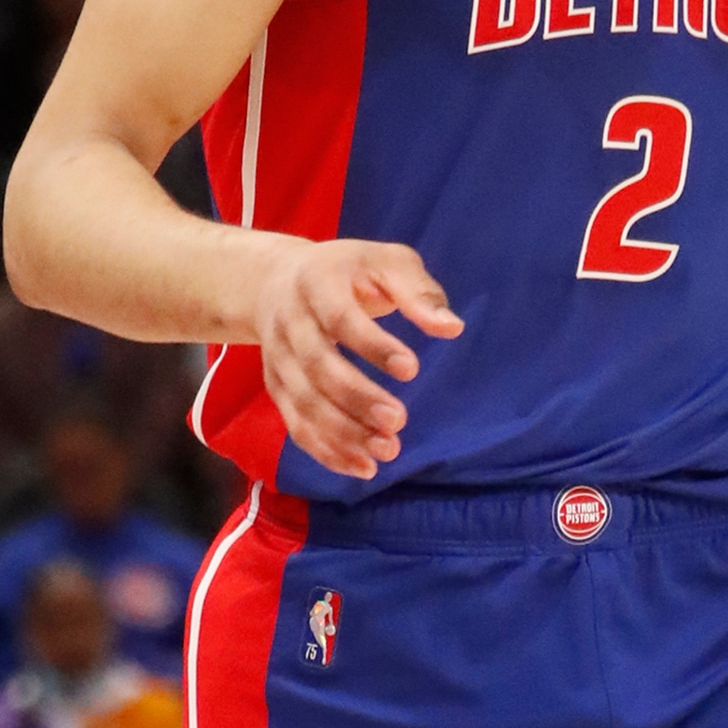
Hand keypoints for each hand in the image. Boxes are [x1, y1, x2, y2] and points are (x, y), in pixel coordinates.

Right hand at [253, 237, 463, 480]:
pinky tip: (362, 467)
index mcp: (316, 282)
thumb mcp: (385, 261)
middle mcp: (289, 321)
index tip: (411, 370)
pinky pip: (296, 424)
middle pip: (317, 366)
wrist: (276, 279)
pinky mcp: (276, 386)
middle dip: (357, 398)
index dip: (372, 346)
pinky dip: (326, 451)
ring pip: (304, 402)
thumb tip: (451, 327)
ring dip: (343, 433)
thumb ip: (417, 291)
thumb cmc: (349, 271)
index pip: (340, 318)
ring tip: (387, 450)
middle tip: (398, 421)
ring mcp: (277, 357)